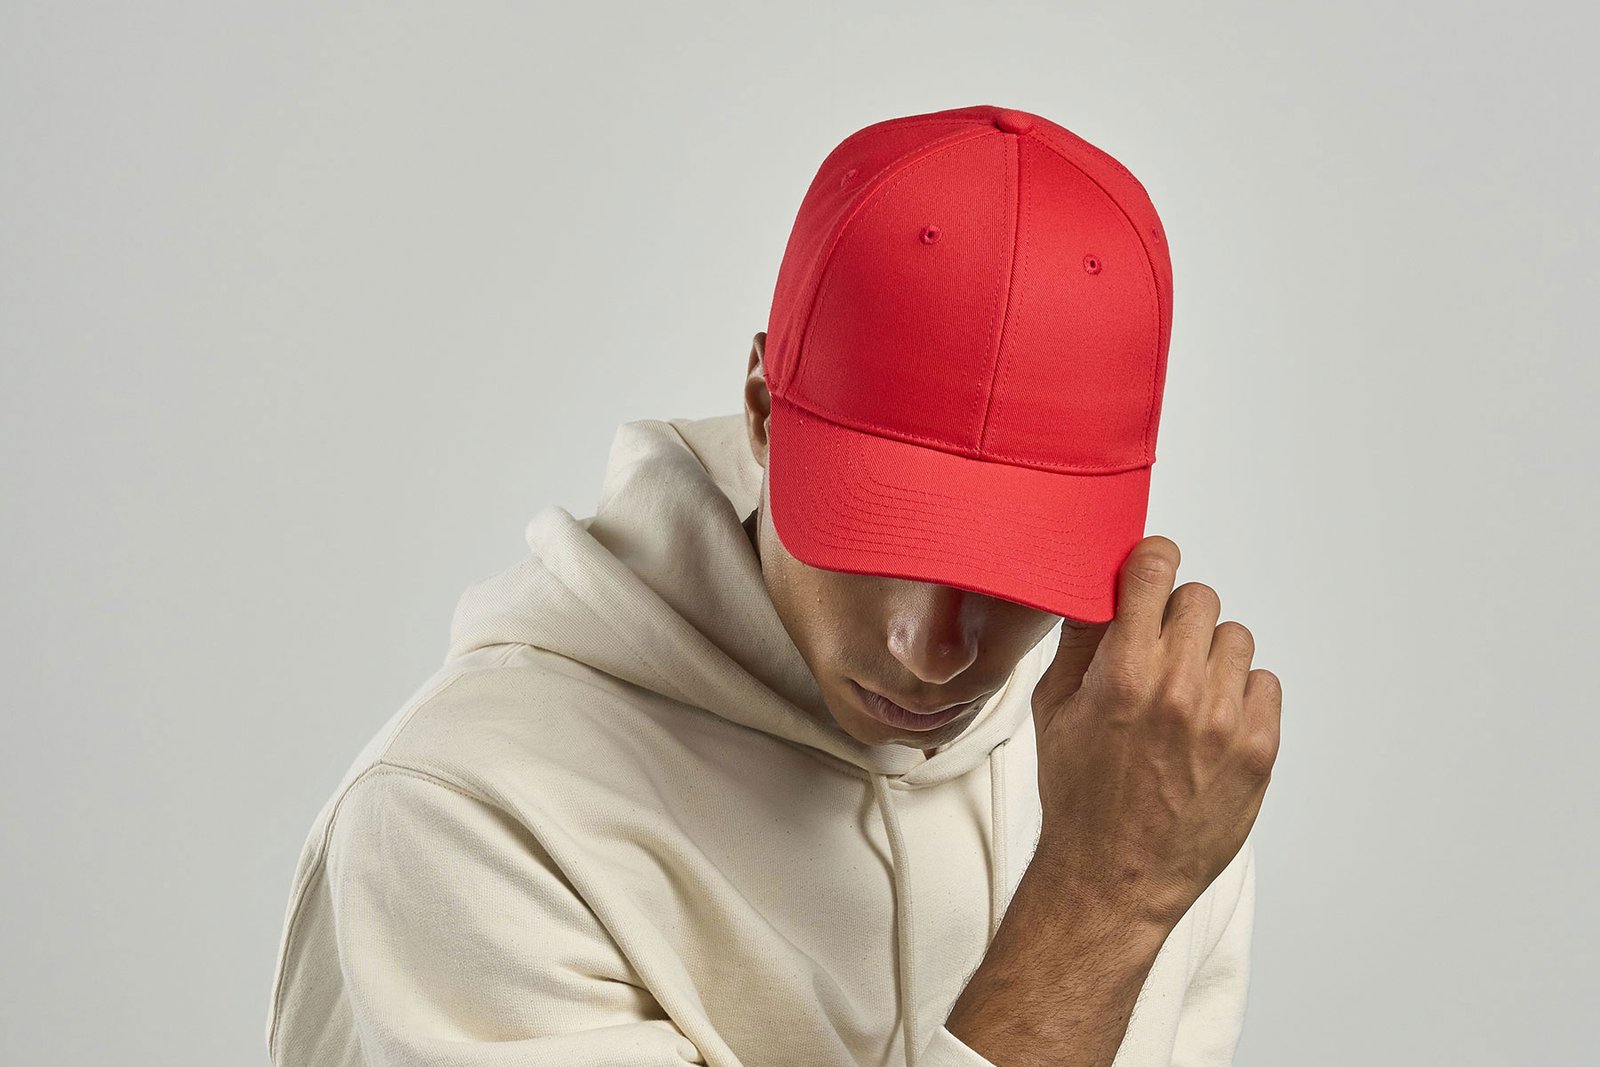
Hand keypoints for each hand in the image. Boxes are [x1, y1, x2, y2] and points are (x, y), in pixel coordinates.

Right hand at [1028, 535, 1281, 930]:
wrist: (1115, 875)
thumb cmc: (1078, 795)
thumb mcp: (1053, 710)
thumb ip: (1079, 641)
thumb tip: (1097, 586)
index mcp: (1122, 674)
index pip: (1156, 570)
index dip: (1152, 561)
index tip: (1150, 570)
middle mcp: (1178, 690)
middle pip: (1200, 598)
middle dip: (1176, 616)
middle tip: (1158, 650)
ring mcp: (1224, 720)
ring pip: (1235, 638)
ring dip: (1210, 654)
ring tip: (1184, 695)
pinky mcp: (1259, 749)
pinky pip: (1264, 683)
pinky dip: (1239, 694)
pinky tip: (1208, 725)